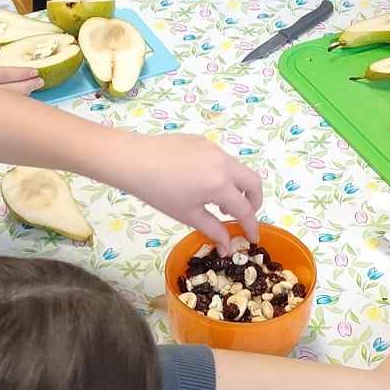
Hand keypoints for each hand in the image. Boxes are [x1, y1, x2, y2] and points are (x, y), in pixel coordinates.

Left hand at [111, 133, 262, 254]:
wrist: (134, 160)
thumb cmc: (159, 192)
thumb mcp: (188, 215)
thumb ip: (213, 230)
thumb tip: (227, 247)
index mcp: (220, 184)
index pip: (245, 209)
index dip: (251, 226)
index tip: (253, 238)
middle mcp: (224, 163)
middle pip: (254, 182)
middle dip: (255, 201)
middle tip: (243, 216)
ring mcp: (215, 149)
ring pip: (239, 169)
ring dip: (237, 187)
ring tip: (216, 201)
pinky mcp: (204, 141)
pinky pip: (223, 160)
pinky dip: (223, 174)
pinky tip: (201, 183)